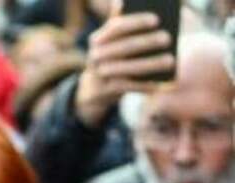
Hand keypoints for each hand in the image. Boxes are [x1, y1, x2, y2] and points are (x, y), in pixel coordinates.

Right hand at [75, 0, 174, 126]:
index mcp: (98, 38)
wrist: (96, 88)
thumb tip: (121, 1)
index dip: (136, 22)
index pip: (117, 26)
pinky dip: (145, 85)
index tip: (157, 19)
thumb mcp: (113, 40)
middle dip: (146, 42)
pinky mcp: (104, 90)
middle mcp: (95, 55)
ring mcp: (98, 74)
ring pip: (126, 68)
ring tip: (170, 61)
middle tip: (168, 38)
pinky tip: (162, 83)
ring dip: (150, 64)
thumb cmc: (113, 56)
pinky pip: (127, 87)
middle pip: (123, 47)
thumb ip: (119, 20)